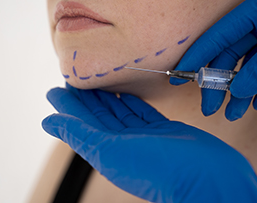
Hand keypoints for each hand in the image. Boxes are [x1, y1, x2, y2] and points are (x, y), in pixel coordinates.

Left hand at [42, 85, 256, 202]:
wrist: (208, 178)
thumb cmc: (160, 169)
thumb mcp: (112, 151)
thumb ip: (80, 134)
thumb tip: (47, 121)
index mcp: (107, 151)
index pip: (81, 123)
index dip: (68, 106)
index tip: (56, 88)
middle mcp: (124, 145)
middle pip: (99, 116)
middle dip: (86, 99)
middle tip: (74, 77)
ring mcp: (144, 137)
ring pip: (120, 112)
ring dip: (107, 97)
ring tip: (97, 81)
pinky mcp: (163, 130)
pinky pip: (142, 112)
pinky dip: (132, 102)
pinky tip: (126, 92)